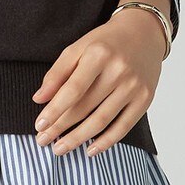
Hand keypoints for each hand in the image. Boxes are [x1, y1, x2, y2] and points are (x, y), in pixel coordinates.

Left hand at [31, 8, 166, 156]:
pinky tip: (90, 150)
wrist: (143, 33)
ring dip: (78, 138)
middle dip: (60, 127)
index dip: (55, 110)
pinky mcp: (145, 99)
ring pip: (102, 121)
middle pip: (85, 107)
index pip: (73, 89)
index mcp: (98, 54)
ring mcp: (134, 86)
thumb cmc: (105, 42)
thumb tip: (39, 99)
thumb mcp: (78, 47)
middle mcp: (118, 71)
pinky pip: (123, 127)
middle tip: (43, 140)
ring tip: (59, 148)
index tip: (39, 124)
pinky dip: (106, 142)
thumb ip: (57, 73)